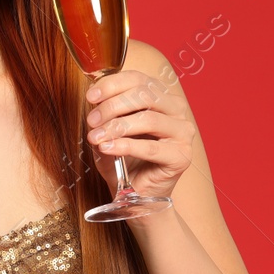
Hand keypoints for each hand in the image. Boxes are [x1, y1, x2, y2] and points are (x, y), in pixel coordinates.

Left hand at [84, 69, 194, 201]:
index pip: (139, 79)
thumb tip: (94, 102)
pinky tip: (107, 148)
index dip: (112, 84)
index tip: (91, 96)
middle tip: (92, 121)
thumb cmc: (125, 159)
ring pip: (148, 119)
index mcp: (162, 96)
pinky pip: (151, 148)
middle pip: (144, 95)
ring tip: (96, 137)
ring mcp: (183, 133)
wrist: (136, 195)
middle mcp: (177, 110)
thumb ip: (106, 113)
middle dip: (112, 106)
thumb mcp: (110, 130)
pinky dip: (125, 146)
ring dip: (116, 126)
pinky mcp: (181, 157)